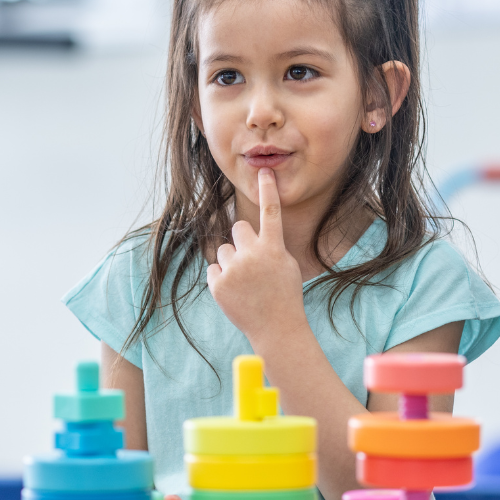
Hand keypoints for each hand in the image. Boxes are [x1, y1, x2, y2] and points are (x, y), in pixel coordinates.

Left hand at [206, 168, 304, 342]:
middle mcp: (253, 255)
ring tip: (246, 283)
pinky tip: (235, 293)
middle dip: (242, 240)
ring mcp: (234, 269)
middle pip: (238, 228)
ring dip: (232, 262)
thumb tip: (246, 232)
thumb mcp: (285, 265)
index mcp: (274, 248)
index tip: (264, 171)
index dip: (267, 190)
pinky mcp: (218, 284)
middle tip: (252, 262)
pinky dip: (221, 279)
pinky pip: (214, 269)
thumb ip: (268, 245)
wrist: (276, 328)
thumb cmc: (283, 294)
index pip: (270, 212)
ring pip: (223, 250)